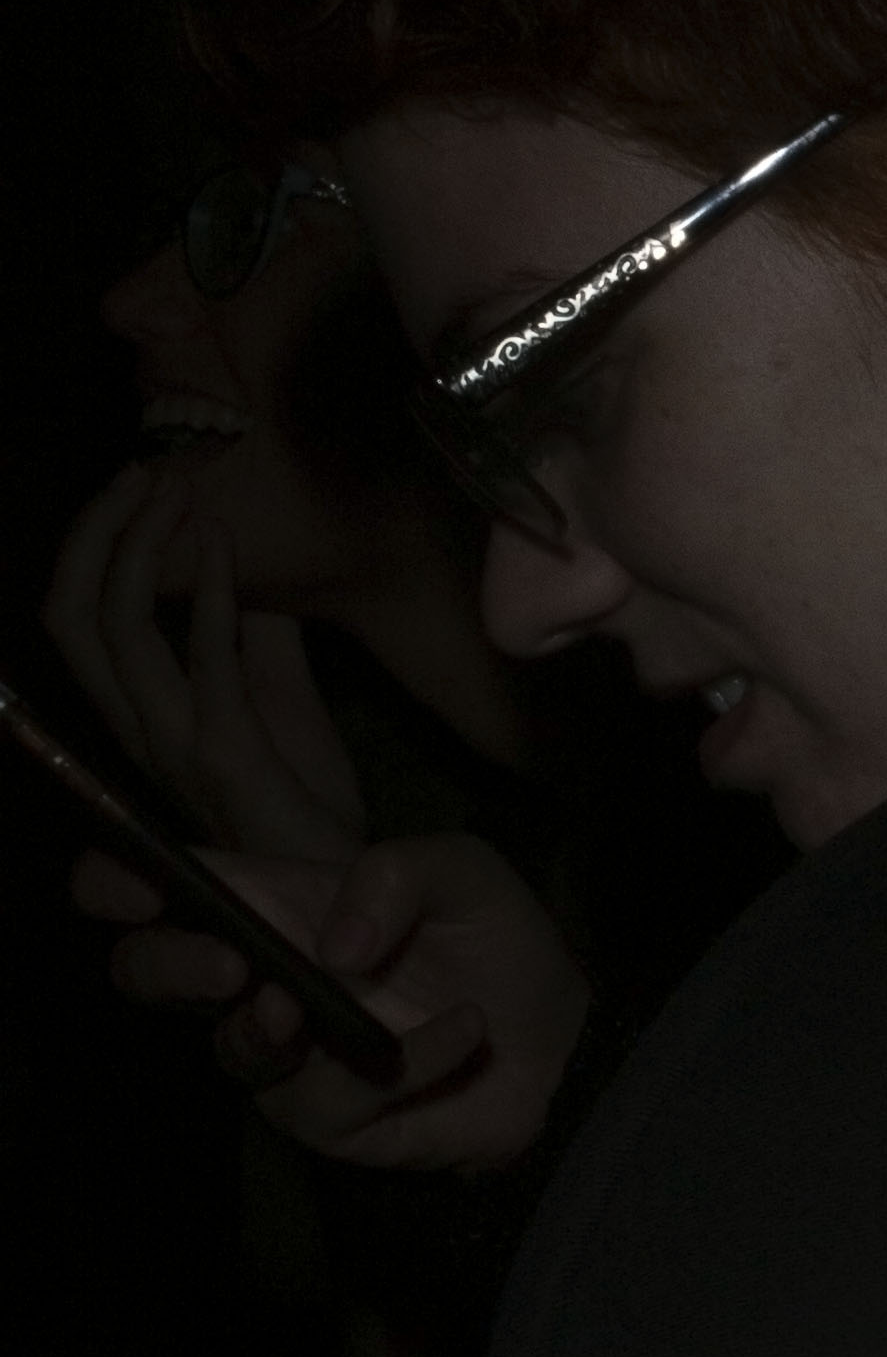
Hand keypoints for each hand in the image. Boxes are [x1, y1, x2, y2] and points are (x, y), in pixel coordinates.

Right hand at [44, 466, 366, 866]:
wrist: (346, 882)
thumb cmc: (304, 797)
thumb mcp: (276, 696)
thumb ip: (251, 634)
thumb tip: (237, 559)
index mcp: (140, 711)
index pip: (76, 618)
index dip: (92, 546)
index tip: (139, 484)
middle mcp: (138, 728)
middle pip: (69, 617)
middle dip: (97, 534)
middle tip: (145, 474)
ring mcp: (174, 745)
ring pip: (114, 634)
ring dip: (143, 548)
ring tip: (181, 495)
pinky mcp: (227, 759)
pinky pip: (203, 666)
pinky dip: (211, 596)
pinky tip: (229, 547)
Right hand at [74, 828, 591, 1173]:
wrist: (565, 1039)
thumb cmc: (495, 945)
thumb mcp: (463, 873)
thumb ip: (396, 873)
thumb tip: (331, 942)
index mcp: (271, 901)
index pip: (159, 883)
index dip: (116, 877)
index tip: (129, 883)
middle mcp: (260, 976)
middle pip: (146, 973)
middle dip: (164, 965)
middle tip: (228, 962)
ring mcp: (288, 1054)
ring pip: (229, 1051)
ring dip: (263, 1029)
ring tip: (308, 1007)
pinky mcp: (330, 1119)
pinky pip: (332, 1099)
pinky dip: (402, 1064)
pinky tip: (464, 1033)